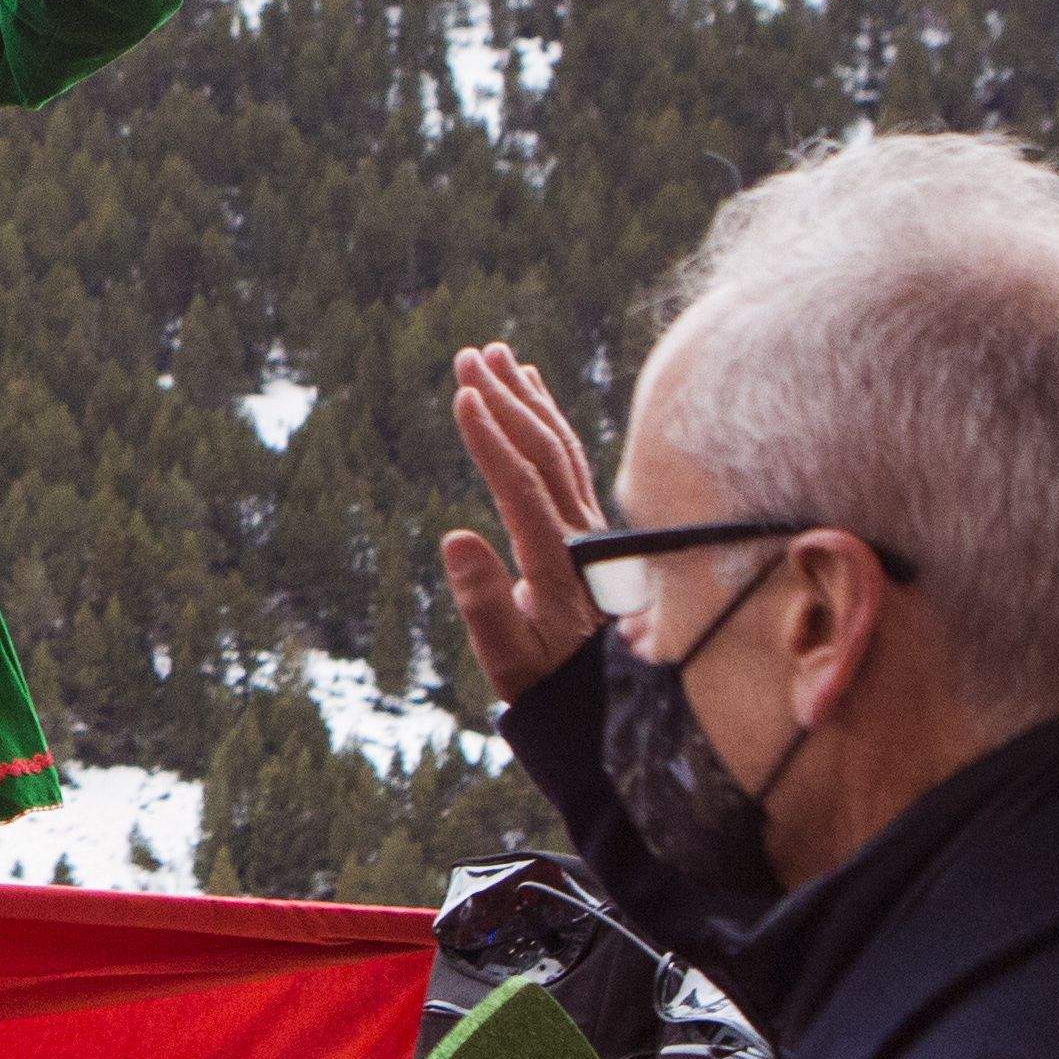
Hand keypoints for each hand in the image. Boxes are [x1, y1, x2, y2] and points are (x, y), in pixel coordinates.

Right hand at [436, 343, 615, 705]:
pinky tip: (531, 394)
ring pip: (561, 449)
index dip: (491, 440)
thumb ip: (483, 605)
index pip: (521, 488)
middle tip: (468, 356)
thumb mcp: (508, 662)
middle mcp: (581, 538)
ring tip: (495, 356)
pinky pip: (570, 461)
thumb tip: (454, 537)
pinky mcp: (588, 529)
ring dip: (527, 399)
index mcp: (558, 565)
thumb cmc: (548, 686)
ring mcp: (589, 530)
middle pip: (545, 453)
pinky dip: (549, 421)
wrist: (604, 702)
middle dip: (506, 400)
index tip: (463, 396)